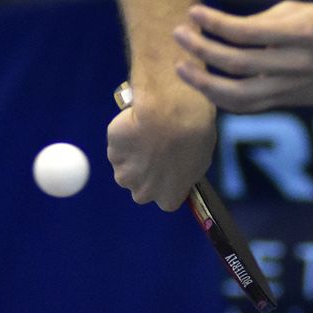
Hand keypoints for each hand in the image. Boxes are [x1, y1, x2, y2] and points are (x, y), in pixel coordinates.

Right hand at [105, 77, 216, 210]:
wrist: (170, 113)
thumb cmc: (195, 137)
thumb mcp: (201, 161)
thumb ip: (184, 174)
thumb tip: (177, 170)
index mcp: (168, 199)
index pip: (166, 198)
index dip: (167, 181)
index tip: (170, 165)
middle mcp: (142, 194)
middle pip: (141, 186)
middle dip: (144, 172)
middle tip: (155, 149)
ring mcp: (123, 173)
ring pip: (125, 167)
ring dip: (131, 155)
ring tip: (144, 134)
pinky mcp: (111, 152)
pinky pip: (117, 145)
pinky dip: (124, 137)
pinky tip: (135, 124)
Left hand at [172, 1, 312, 111]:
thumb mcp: (301, 10)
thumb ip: (263, 19)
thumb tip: (224, 27)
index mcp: (300, 33)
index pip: (246, 32)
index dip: (215, 23)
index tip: (193, 12)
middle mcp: (294, 64)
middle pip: (237, 63)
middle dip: (202, 49)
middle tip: (178, 35)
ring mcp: (290, 87)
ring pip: (238, 94)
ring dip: (204, 82)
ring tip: (181, 68)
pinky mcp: (286, 101)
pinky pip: (247, 106)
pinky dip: (221, 98)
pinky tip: (204, 85)